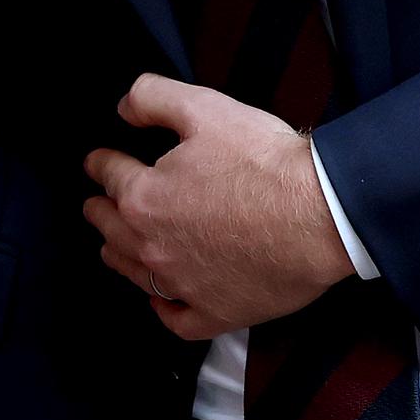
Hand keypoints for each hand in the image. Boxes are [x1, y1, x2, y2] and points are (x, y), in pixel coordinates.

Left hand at [82, 75, 354, 341]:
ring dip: (119, 255)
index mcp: (144, 197)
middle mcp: (153, 246)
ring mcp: (183, 285)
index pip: (108, 175)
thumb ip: (151, 98)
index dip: (101, 163)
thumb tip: (123, 110)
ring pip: (134, 274)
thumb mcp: (202, 107)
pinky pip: (177, 321)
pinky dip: (165, 309)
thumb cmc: (264, 162)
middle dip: (101, 210)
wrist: (321, 215)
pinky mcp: (218, 313)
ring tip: (114, 247)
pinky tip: (163, 300)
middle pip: (110, 228)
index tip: (98, 162)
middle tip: (98, 203)